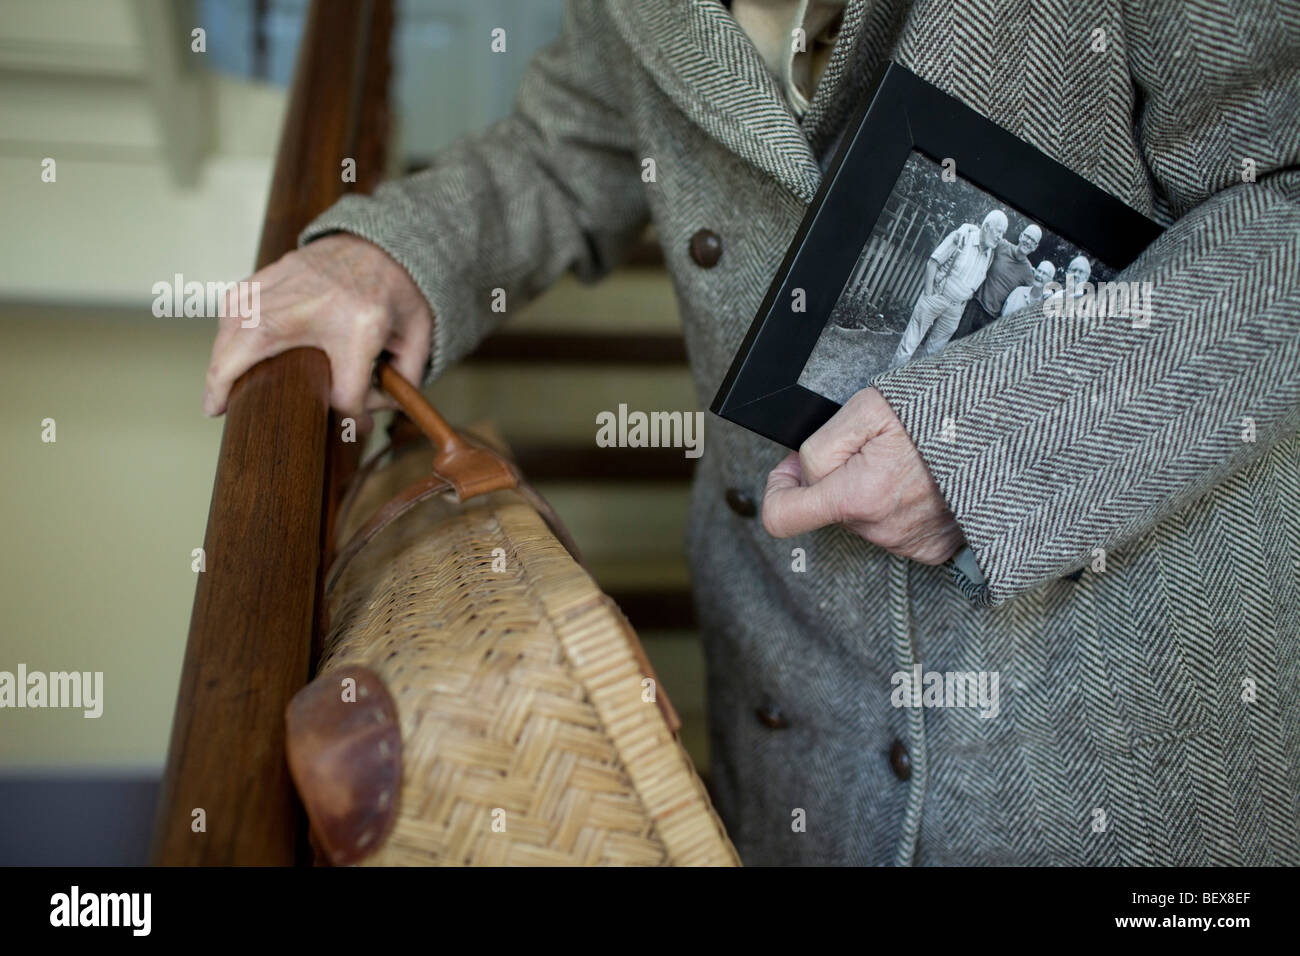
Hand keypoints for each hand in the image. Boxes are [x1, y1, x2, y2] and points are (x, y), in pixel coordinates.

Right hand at [202, 234, 433, 420]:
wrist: (385, 242)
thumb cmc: (397, 292)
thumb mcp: (416, 337)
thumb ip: (402, 381)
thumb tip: (364, 420)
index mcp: (362, 323)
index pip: (347, 391)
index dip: (352, 417)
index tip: (357, 424)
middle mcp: (315, 302)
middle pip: (252, 347)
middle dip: (227, 383)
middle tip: (216, 408)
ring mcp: (287, 283)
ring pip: (233, 325)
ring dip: (220, 358)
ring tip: (218, 388)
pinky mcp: (271, 274)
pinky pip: (234, 305)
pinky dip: (225, 331)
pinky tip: (226, 351)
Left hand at [762, 387, 964, 564]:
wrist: (1007, 430)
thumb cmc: (940, 413)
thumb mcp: (865, 410)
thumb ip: (819, 446)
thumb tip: (800, 471)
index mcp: (857, 496)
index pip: (781, 518)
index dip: (777, 489)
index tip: (790, 472)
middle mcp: (881, 530)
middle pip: (828, 509)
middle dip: (834, 478)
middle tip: (866, 445)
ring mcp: (908, 543)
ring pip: (861, 518)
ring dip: (868, 490)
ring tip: (903, 459)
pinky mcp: (932, 548)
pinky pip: (893, 529)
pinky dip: (898, 505)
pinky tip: (920, 481)